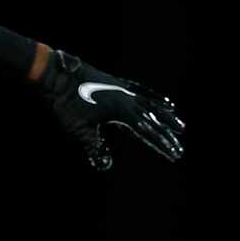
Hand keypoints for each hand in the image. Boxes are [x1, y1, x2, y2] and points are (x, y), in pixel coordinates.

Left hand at [37, 48, 183, 171]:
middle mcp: (128, 99)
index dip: (160, 145)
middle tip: (180, 149)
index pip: (147, 132)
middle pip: (153, 121)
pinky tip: (165, 102)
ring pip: (151, 106)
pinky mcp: (118, 84)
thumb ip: (94, 147)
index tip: (173, 155)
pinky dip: (155, 99)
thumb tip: (106, 165)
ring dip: (166, 118)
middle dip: (167, 136)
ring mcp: (124, 89)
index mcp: (122, 111)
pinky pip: (143, 92)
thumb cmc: (67, 104)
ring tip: (180, 125)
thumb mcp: (79, 130)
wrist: (59, 74)